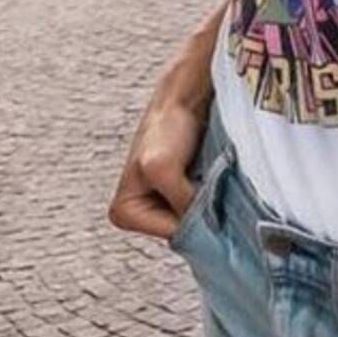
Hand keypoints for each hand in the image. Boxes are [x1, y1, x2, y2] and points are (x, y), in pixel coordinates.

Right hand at [108, 88, 208, 242]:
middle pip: (184, 230)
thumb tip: (210, 227)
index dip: (192, 217)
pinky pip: (203, 207)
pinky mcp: (181, 195)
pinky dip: (213, 196)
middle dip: (200, 211)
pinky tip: (214, 178)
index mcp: (123, 213)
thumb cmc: (166, 129)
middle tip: (210, 185)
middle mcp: (139, 214)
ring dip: (209, 203)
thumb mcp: (164, 170)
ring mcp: (163, 206)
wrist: (185, 101)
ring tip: (209, 177)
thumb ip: (181, 203)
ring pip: (197, 219)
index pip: (171, 234)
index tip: (202, 193)